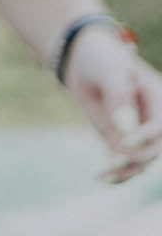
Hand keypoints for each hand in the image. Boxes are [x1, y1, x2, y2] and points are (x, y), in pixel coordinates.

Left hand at [62, 25, 161, 183]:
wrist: (81, 59)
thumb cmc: (101, 58)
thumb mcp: (110, 69)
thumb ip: (119, 97)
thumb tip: (126, 131)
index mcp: (158, 97)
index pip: (161, 126)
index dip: (146, 137)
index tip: (124, 143)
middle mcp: (151, 119)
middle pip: (155, 150)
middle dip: (137, 159)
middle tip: (113, 161)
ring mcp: (137, 133)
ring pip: (141, 162)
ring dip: (126, 171)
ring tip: (104, 175)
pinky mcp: (121, 141)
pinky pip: (125, 163)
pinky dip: (116, 173)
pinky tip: (101, 177)